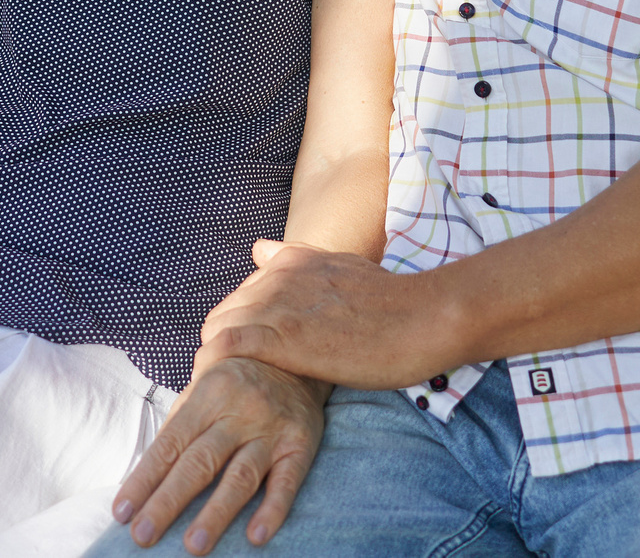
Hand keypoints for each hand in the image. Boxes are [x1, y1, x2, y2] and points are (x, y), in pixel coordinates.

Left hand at [114, 357, 327, 552]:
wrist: (295, 354)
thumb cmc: (236, 381)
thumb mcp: (203, 388)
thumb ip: (178, 426)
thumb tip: (146, 475)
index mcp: (208, 395)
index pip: (170, 444)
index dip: (144, 479)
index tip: (121, 512)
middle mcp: (239, 412)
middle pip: (199, 462)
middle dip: (168, 501)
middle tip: (143, 535)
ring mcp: (271, 430)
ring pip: (240, 476)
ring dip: (216, 513)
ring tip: (194, 545)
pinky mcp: (300, 445)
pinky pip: (287, 481)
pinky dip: (272, 510)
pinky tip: (255, 536)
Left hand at [195, 241, 455, 392]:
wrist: (424, 318)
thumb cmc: (393, 302)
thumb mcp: (341, 266)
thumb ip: (297, 260)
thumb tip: (258, 249)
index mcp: (292, 261)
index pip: (240, 295)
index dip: (240, 326)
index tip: (249, 356)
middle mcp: (278, 277)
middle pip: (224, 312)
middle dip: (223, 345)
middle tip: (235, 380)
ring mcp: (279, 305)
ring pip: (218, 328)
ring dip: (215, 359)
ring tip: (226, 389)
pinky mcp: (285, 338)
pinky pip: (228, 347)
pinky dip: (217, 365)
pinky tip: (225, 386)